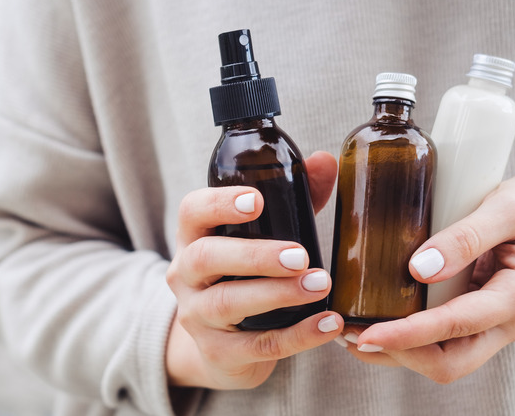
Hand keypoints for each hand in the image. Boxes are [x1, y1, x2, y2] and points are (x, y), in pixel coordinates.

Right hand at [165, 151, 342, 389]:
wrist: (224, 347)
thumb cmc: (246, 276)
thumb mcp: (264, 235)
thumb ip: (294, 198)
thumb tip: (325, 161)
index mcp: (195, 237)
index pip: (192, 211)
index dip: (220, 203)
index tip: (257, 201)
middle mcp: (186, 275)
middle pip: (205, 258)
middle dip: (253, 255)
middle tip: (300, 256)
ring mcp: (198, 316)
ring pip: (227, 304)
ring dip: (277, 294)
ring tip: (320, 285)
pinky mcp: (219, 354)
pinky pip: (257, 345)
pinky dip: (297, 335)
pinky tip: (328, 323)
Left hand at [341, 169, 514, 382]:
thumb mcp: (508, 206)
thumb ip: (467, 236)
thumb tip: (418, 267)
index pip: (457, 328)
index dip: (408, 335)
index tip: (366, 334)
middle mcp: (510, 321)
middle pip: (450, 362)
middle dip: (398, 354)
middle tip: (350, 334)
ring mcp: (496, 323)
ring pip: (445, 357)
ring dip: (399, 351)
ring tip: (353, 330)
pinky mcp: (483, 315)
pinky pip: (445, 339)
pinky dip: (411, 337)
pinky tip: (380, 318)